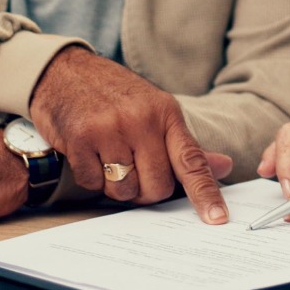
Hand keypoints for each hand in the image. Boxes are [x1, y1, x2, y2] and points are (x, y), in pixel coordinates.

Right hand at [30, 46, 229, 223]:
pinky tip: (89, 153)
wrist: (65, 71)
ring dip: (117, 185)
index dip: (205, 193)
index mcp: (166, 113)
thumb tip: (224, 166)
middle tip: (134, 170)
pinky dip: (91, 177)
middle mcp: (141, 120)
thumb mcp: (155, 110)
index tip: (217, 218)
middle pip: (157, 186)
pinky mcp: (80, 139)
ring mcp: (110, 128)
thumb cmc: (114, 95)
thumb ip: (185, 145)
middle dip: (146, 190)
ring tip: (109, 157)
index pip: (191, 160)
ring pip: (125, 190)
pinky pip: (94, 184)